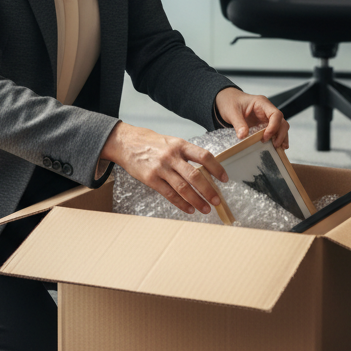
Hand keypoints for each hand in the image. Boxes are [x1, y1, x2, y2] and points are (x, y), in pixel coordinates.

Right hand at [100, 122, 228, 215]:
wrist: (126, 143)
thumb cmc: (151, 143)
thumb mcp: (171, 142)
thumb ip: (185, 154)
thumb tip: (205, 171)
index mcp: (180, 145)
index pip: (204, 156)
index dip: (216, 168)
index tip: (224, 179)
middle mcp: (171, 156)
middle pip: (195, 176)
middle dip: (208, 190)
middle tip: (217, 200)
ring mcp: (161, 168)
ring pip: (183, 188)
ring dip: (197, 200)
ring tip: (206, 209)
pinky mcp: (151, 179)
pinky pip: (169, 194)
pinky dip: (181, 204)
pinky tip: (189, 209)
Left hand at [214, 87, 288, 150]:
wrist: (227, 100)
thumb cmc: (230, 101)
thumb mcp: (232, 112)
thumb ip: (238, 123)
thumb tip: (243, 136)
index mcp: (261, 103)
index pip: (275, 114)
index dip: (274, 126)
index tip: (265, 137)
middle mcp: (267, 110)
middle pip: (282, 121)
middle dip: (281, 134)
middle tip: (274, 145)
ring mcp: (266, 117)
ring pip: (281, 127)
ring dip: (281, 137)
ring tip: (278, 148)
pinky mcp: (264, 124)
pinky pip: (274, 131)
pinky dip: (277, 138)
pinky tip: (276, 147)